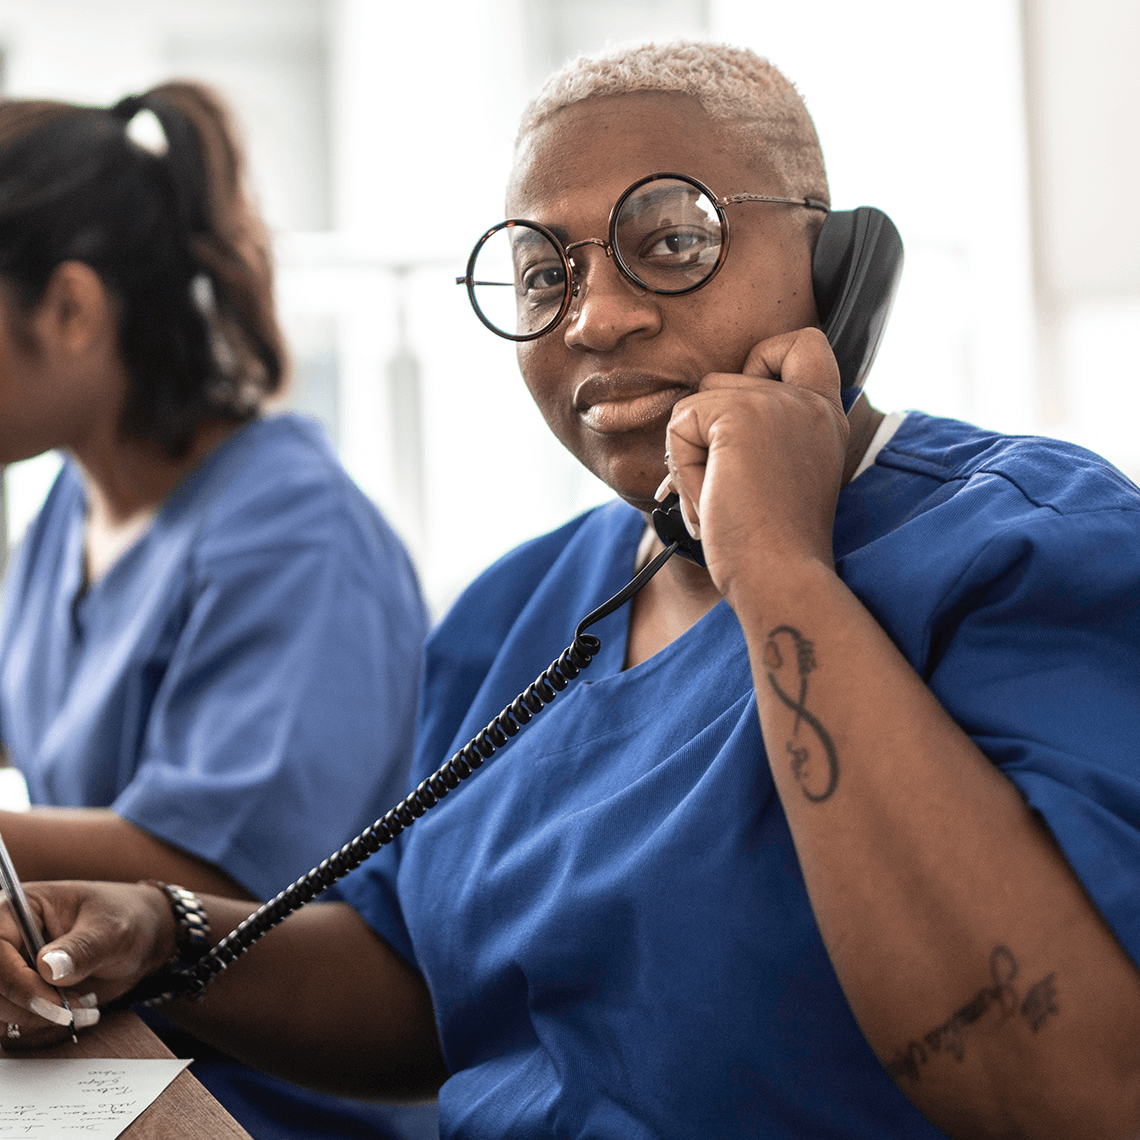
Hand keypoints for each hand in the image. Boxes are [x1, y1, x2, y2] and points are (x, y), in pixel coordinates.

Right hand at [0, 881, 174, 1048]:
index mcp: (18, 909)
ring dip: (36, 1021)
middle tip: (72, 1011)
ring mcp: (10, 970)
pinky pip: (12, 1025)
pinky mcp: (18, 995)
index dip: (14, 981)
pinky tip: (74, 1014)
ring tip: (82, 1008)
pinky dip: (41, 1028)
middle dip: (28, 1008)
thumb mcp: (112, 930)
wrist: (140, 936)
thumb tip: (48, 968)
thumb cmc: (125, 918)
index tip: (51, 1002)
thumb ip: (82, 948)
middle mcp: (7, 941)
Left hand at [660, 327, 847, 603]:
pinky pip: (680, 425)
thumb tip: (694, 416)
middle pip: (721, 379)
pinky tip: (712, 500)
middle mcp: (809, 401)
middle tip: (730, 486)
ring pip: (694, 403)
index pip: (802, 343)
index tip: (752, 418)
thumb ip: (761, 434)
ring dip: (692, 456)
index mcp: (825, 415)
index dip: (764, 361)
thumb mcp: (781, 475)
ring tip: (723, 499)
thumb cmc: (772, 545)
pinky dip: (682, 468)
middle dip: (705, 433)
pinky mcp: (740, 414)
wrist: (780, 575)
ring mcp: (778, 403)